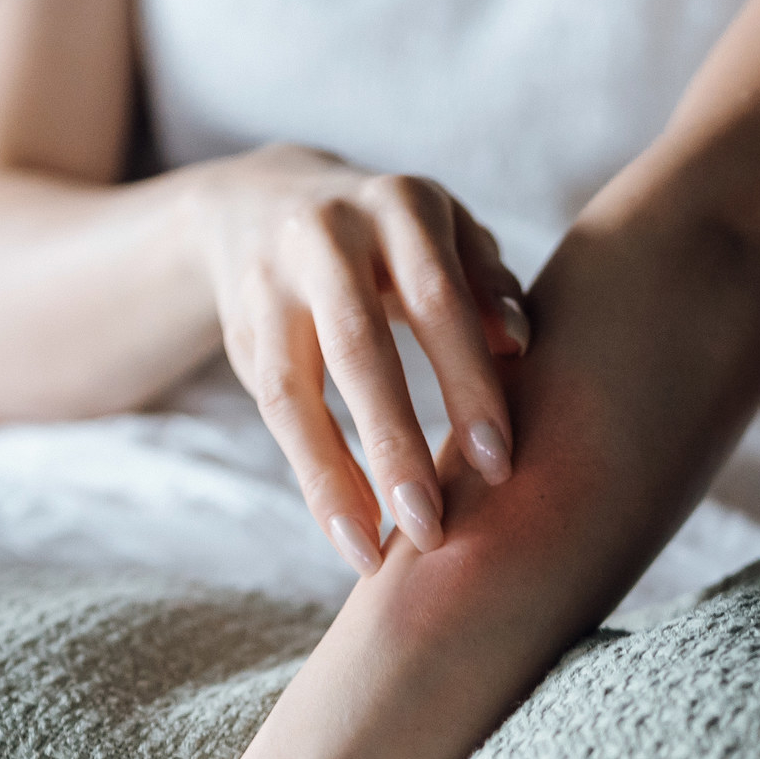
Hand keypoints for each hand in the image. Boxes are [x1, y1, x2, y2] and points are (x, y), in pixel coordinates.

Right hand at [197, 145, 531, 573]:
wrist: (261, 203)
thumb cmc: (396, 241)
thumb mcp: (447, 239)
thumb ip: (486, 285)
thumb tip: (519, 345)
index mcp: (401, 207)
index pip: (439, 303)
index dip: (468, 384)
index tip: (499, 467)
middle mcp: (326, 234)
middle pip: (359, 349)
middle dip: (396, 445)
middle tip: (431, 531)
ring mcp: (271, 281)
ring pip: (296, 390)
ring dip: (336, 480)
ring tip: (375, 555)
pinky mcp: (240, 329)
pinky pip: (275, 414)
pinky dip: (314, 478)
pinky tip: (350, 532)